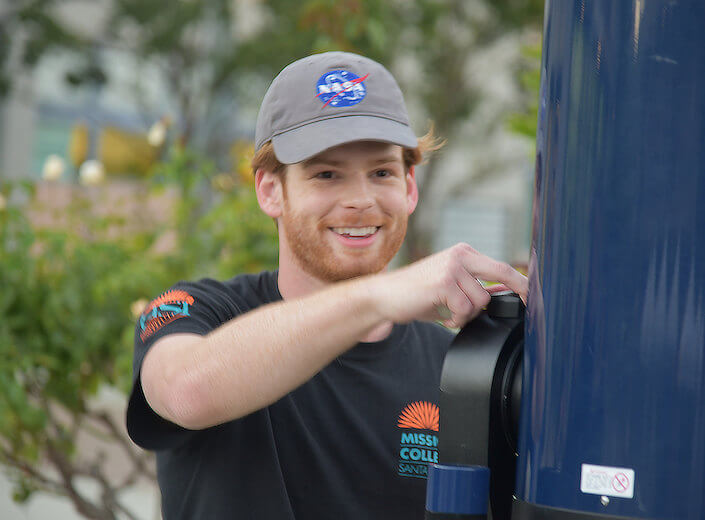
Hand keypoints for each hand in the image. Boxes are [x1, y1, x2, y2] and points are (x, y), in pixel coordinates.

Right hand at [369, 243, 527, 328]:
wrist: (384, 296)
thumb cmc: (417, 294)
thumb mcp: (449, 287)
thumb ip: (474, 288)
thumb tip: (504, 295)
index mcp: (463, 253)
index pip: (501, 267)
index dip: (521, 282)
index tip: (534, 296)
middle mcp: (459, 255)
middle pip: (501, 274)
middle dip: (517, 291)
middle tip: (527, 306)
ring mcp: (451, 267)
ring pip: (480, 300)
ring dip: (468, 314)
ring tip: (449, 313)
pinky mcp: (443, 283)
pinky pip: (464, 310)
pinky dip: (455, 319)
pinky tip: (442, 315)